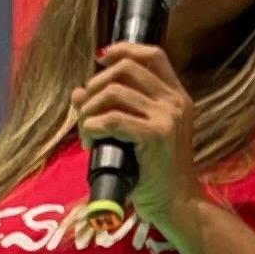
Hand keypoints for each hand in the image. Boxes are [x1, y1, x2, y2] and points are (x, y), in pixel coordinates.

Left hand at [72, 42, 199, 224]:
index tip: (101, 59)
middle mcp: (175, 102)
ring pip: (113, 92)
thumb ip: (113, 109)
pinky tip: (89, 140)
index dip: (124, 49)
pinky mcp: (155, 135)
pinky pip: (111, 119)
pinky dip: (92, 126)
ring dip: (89, 110)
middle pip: (126, 68)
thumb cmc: (155, 172)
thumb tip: (77, 92)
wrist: (176, 204)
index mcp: (177, 97)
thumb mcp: (136, 135)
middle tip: (85, 111)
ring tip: (85, 131)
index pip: (153, 54)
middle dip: (96, 84)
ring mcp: (167, 117)